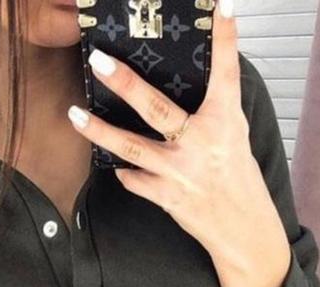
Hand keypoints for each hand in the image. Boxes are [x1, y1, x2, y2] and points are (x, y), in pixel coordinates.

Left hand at [68, 0, 290, 286]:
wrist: (245, 231)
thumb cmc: (237, 179)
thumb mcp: (234, 135)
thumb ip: (211, 108)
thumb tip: (187, 80)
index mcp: (225, 121)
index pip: (226, 70)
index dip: (224, 36)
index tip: (220, 4)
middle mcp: (201, 143)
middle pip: (156, 108)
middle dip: (125, 83)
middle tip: (99, 61)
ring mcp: (181, 172)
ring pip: (131, 148)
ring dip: (99, 131)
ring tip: (74, 114)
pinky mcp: (168, 198)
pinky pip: (135, 180)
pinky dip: (124, 172)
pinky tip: (112, 164)